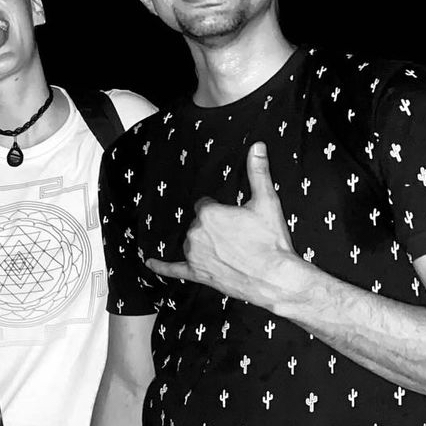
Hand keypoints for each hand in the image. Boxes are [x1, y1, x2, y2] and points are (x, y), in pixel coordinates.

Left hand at [145, 142, 304, 310]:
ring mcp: (194, 254)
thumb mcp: (266, 202)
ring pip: (192, 242)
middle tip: (238, 236)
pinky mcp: (197, 273)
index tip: (233, 217)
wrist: (275, 279)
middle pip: (199, 223)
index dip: (220, 210)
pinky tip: (151, 263)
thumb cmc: (271, 242)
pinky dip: (162, 266)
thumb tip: (257, 146)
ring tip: (230, 250)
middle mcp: (196, 233)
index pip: (205, 205)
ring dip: (205, 243)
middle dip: (215, 227)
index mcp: (208, 213)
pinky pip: (173, 269)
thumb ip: (258, 172)